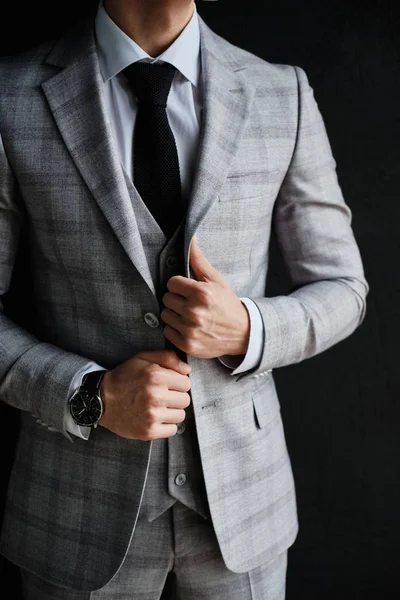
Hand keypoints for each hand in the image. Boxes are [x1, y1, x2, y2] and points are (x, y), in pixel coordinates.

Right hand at [99, 350, 190, 440]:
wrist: (100, 399)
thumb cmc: (123, 378)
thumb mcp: (142, 359)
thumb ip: (167, 357)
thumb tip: (187, 369)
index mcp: (156, 376)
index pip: (186, 383)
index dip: (178, 383)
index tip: (168, 385)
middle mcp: (155, 396)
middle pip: (185, 400)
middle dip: (175, 397)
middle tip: (161, 396)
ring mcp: (152, 415)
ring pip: (181, 416)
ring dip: (171, 412)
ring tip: (157, 407)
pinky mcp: (149, 431)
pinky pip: (172, 430)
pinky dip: (166, 425)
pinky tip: (155, 418)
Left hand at [161, 236, 249, 358]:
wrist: (242, 333)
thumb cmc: (227, 304)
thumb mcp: (216, 280)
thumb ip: (199, 260)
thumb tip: (190, 238)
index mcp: (201, 293)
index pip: (171, 283)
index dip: (179, 285)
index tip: (188, 290)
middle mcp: (194, 312)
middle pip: (166, 299)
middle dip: (176, 299)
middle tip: (190, 303)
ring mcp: (190, 330)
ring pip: (165, 315)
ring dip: (174, 314)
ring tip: (189, 315)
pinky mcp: (187, 345)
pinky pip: (167, 332)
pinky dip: (175, 330)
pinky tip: (188, 327)